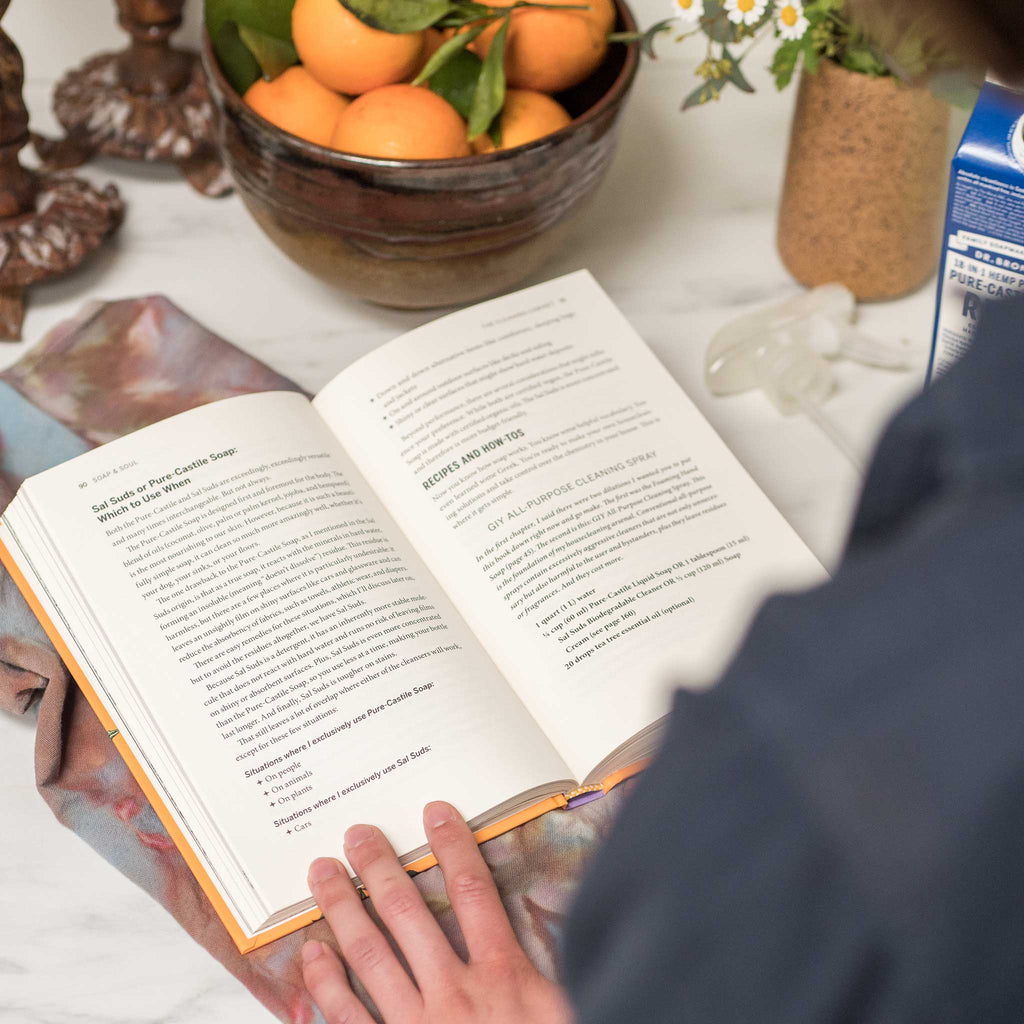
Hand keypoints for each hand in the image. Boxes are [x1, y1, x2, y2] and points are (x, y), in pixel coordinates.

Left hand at [303, 801, 572, 1023]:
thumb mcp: (567, 1006)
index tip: (435, 813)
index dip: (452, 846)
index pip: (472, 891)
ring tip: (322, 874)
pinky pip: (347, 1017)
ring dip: (343, 909)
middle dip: (379, 867)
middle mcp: (453, 994)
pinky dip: (325, 983)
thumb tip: (577, 913)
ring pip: (369, 955)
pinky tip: (312, 953)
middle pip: (408, 913)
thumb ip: (556, 963)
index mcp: (502, 976)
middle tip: (356, 834)